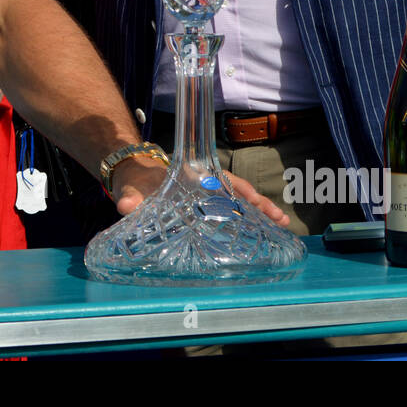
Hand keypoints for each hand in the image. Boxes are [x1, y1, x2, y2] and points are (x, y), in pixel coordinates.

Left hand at [110, 162, 290, 226]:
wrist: (133, 177)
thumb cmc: (136, 180)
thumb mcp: (132, 187)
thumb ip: (130, 197)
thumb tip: (125, 206)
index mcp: (193, 175)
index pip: (221, 180)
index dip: (239, 190)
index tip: (255, 200)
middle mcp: (205, 183)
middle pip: (238, 191)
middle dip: (260, 204)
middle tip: (280, 219)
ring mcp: (207, 195)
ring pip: (238, 201)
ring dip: (259, 211)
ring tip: (281, 224)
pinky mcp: (205, 207)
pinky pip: (230, 210)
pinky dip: (246, 218)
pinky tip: (261, 230)